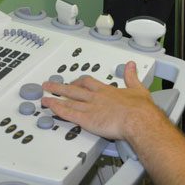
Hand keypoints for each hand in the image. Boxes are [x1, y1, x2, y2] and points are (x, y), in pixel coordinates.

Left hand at [41, 62, 159, 140]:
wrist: (138, 119)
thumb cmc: (140, 108)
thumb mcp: (138, 88)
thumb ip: (131, 76)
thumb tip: (131, 65)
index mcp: (107, 90)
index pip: (88, 83)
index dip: (78, 82)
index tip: (73, 82)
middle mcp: (96, 97)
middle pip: (74, 89)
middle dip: (60, 87)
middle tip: (49, 85)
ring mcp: (90, 107)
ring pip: (68, 100)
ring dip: (55, 97)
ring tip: (44, 96)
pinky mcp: (87, 119)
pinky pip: (69, 113)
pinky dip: (58, 109)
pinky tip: (50, 107)